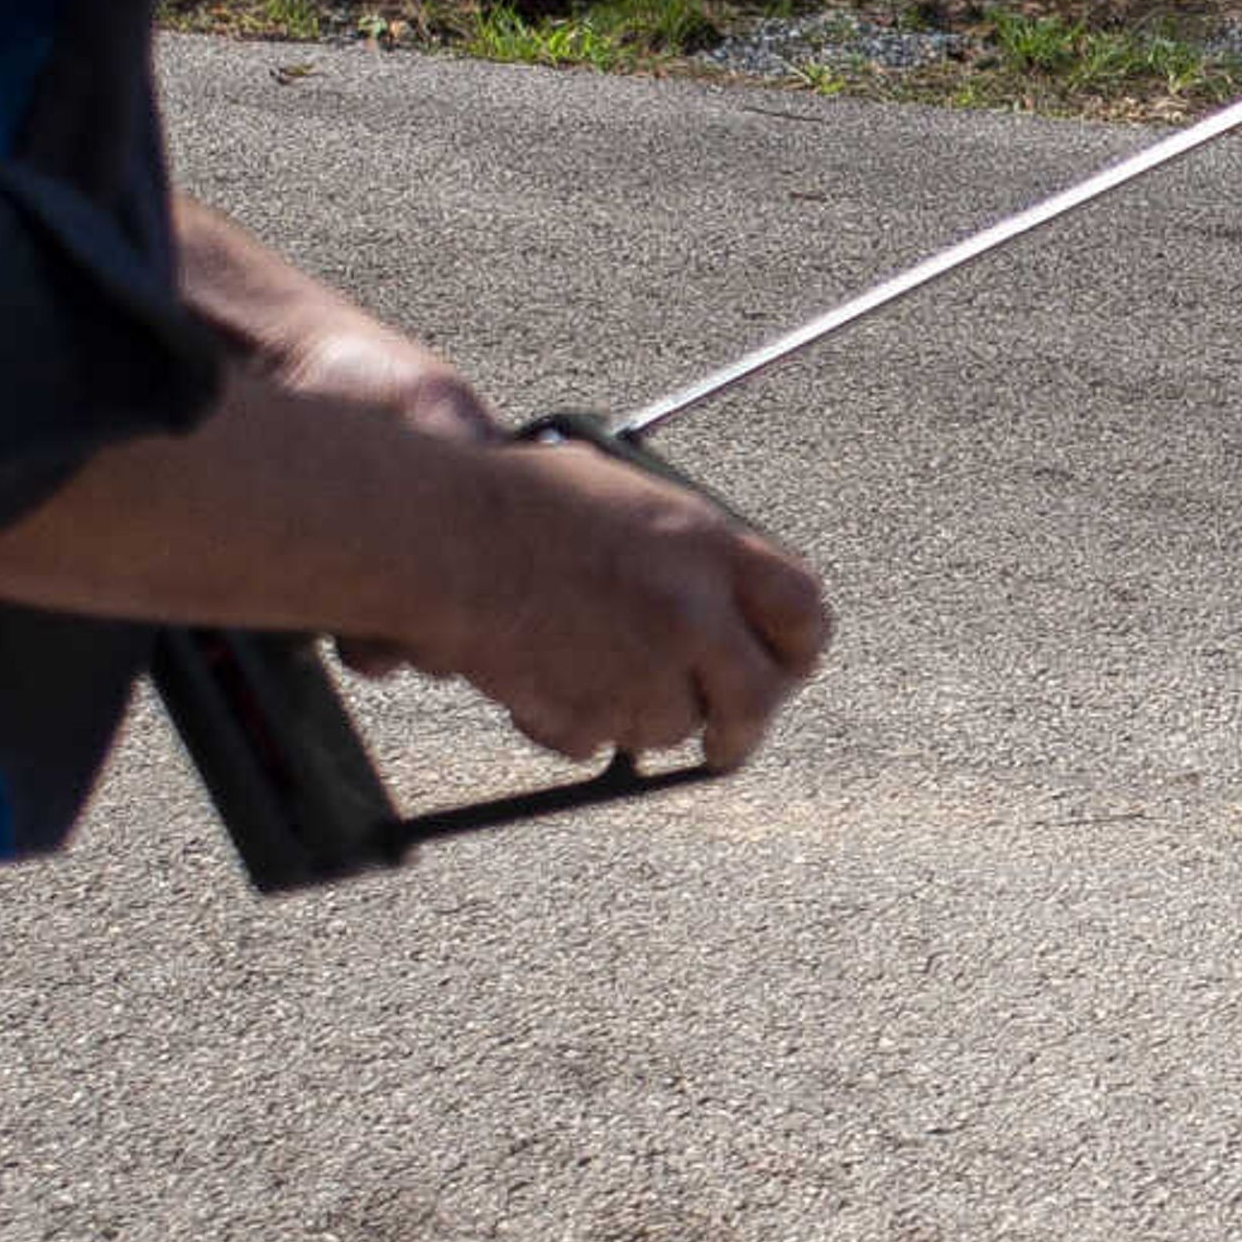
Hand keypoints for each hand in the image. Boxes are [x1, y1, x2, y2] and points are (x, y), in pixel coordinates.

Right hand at [409, 437, 831, 770]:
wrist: (440, 536)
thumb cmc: (516, 501)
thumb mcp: (627, 497)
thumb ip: (684, 554)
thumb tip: (714, 605)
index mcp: (708, 546)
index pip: (802, 610)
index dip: (799, 647)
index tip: (785, 667)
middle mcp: (689, 613)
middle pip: (756, 698)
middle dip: (742, 728)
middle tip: (725, 741)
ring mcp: (641, 669)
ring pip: (674, 729)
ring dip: (644, 718)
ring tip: (594, 673)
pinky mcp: (589, 713)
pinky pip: (602, 744)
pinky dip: (581, 726)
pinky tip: (546, 681)